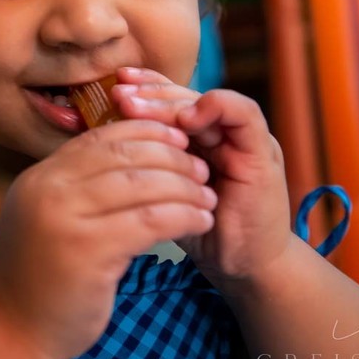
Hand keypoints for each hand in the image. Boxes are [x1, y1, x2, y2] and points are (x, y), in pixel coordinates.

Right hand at [0, 119, 215, 358]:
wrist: (9, 332)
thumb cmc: (38, 278)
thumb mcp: (51, 219)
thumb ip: (81, 191)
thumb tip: (137, 161)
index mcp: (41, 177)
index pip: (101, 136)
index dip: (145, 132)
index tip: (178, 138)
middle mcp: (49, 189)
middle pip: (124, 154)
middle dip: (171, 156)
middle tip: (202, 167)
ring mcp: (66, 218)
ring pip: (142, 184)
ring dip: (184, 186)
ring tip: (208, 196)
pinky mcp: (90, 251)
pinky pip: (150, 221)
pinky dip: (183, 216)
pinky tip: (201, 221)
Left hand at [113, 67, 292, 293]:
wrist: (244, 269)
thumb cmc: (201, 234)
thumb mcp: (162, 195)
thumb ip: (145, 166)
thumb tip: (96, 138)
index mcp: (198, 140)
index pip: (171, 100)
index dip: (144, 89)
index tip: (113, 88)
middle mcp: (222, 133)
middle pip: (185, 98)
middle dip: (150, 93)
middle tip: (120, 95)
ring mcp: (244, 140)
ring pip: (208, 100)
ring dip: (171, 101)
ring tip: (138, 106)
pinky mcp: (262, 153)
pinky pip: (244, 114)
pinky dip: (214, 108)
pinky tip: (186, 119)